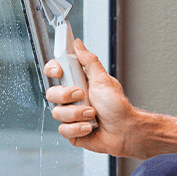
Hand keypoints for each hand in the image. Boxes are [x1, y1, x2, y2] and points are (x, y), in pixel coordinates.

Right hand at [44, 39, 135, 156]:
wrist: (125, 131)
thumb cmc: (118, 106)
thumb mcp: (103, 79)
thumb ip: (89, 61)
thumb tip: (78, 44)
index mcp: (78, 83)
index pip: (55, 72)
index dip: (52, 69)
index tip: (59, 72)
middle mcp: (72, 99)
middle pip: (51, 93)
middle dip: (66, 96)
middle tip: (82, 95)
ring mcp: (70, 115)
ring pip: (57, 113)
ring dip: (77, 114)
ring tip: (92, 114)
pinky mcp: (71, 131)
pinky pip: (64, 130)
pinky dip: (78, 128)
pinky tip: (89, 126)